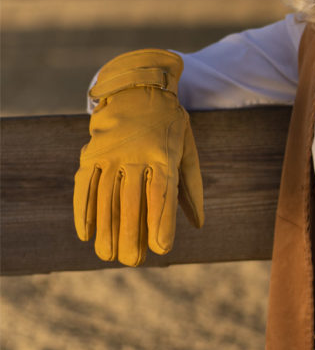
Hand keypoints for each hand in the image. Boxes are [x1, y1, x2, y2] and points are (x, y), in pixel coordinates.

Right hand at [73, 49, 203, 266]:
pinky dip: (82, 210)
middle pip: (131, 200)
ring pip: (105, 196)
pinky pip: (84, 185)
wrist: (139, 88)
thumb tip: (198, 225)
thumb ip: (191, 188)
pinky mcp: (92, 153)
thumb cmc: (170, 126)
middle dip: (130, 234)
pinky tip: (85, 234)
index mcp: (163, 154)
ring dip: (105, 229)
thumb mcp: (188, 150)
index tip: (162, 249)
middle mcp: (135, 154)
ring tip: (107, 255)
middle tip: (131, 262)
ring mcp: (110, 153)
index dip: (161, 222)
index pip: (161, 193)